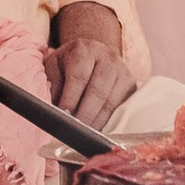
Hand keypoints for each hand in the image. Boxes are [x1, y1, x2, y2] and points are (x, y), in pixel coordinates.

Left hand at [47, 3, 138, 128]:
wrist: (95, 53)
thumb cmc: (69, 62)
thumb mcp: (55, 65)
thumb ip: (52, 83)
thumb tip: (54, 109)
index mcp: (84, 50)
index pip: (79, 76)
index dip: (71, 98)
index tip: (64, 116)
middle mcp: (107, 57)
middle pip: (98, 91)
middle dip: (84, 114)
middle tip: (73, 131)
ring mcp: (123, 71)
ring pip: (111, 102)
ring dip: (96, 121)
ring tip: (83, 134)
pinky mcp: (132, 85)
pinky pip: (120, 108)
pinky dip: (108, 121)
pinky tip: (96, 129)